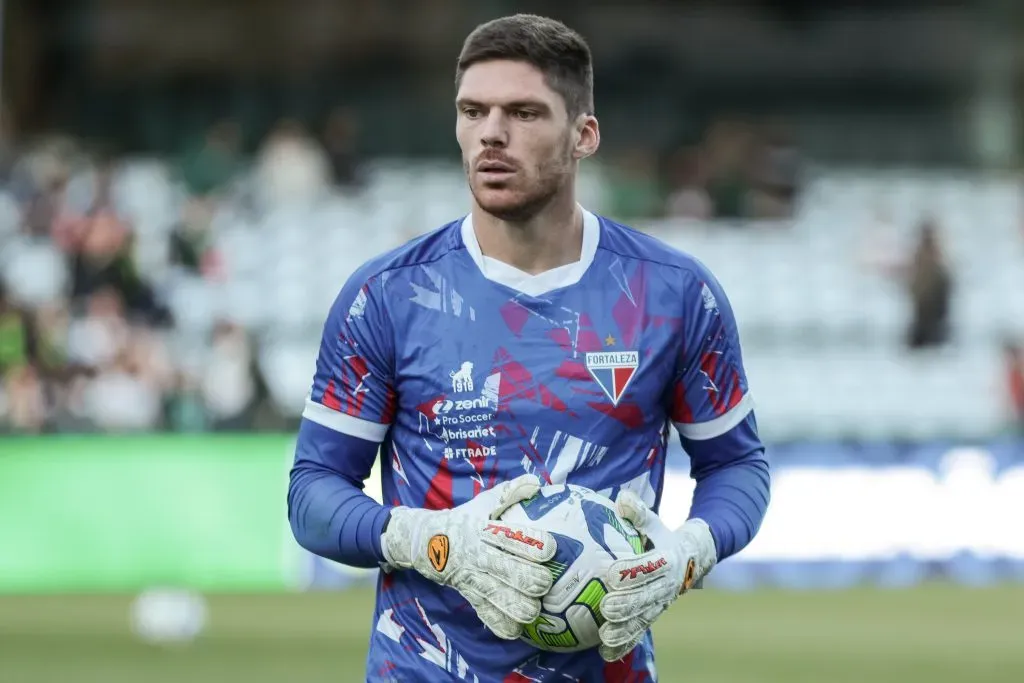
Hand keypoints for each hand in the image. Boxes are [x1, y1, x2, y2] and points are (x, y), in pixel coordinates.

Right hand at [380, 474, 555, 639]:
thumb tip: (537, 482)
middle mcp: (479, 555)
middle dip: (533, 580)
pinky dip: (502, 624)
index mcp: (484, 530)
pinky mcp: (468, 595)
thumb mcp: (483, 503)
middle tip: (545, 583)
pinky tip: (517, 627)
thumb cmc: (462, 519)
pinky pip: (486, 614)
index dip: (535, 544)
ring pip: (500, 598)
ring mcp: (472, 578)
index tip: (552, 548)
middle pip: (510, 572)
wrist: (424, 541)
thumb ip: (510, 493)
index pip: (512, 537)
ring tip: (535, 609)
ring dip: (521, 607)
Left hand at [597, 491, 716, 661]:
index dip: (632, 571)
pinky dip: (625, 644)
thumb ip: (639, 512)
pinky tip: (606, 653)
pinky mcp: (653, 614)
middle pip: (646, 597)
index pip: (649, 566)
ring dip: (625, 629)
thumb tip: (623, 498)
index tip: (611, 573)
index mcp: (666, 559)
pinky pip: (640, 631)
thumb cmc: (663, 536)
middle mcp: (665, 585)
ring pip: (643, 618)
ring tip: (605, 636)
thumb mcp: (655, 522)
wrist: (692, 558)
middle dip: (627, 604)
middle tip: (607, 608)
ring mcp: (660, 603)